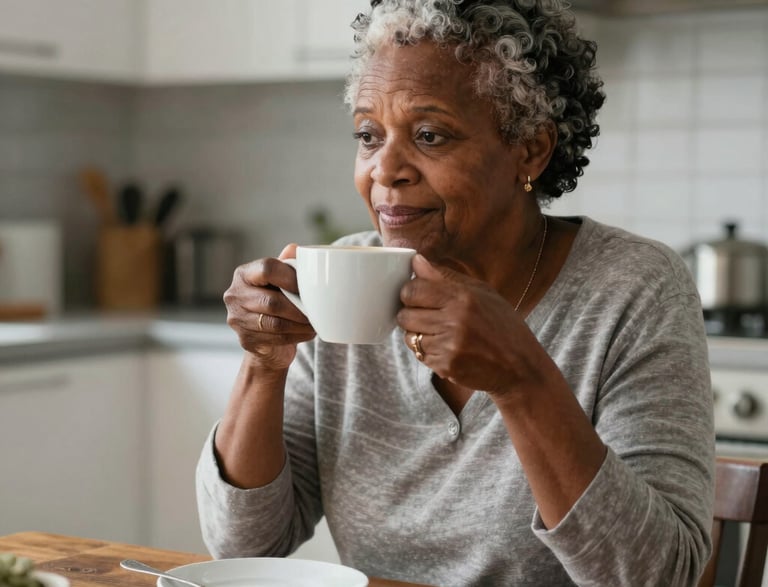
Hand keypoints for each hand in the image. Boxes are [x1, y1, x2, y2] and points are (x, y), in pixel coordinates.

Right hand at [223, 243, 314, 369]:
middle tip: (317, 310)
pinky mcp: (246, 340)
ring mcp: (237, 320)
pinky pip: (277, 339)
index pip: (267, 268)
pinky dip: (297, 336)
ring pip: (276, 323)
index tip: (308, 286)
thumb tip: (294, 248)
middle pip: (272, 301)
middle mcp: (234, 295)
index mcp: (243, 274)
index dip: (291, 277)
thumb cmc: (274, 301)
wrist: (263, 337)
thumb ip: (286, 265)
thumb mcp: (279, 280)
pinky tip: (308, 332)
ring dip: (300, 324)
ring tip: (315, 322)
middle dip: (299, 307)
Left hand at [397, 254, 545, 395]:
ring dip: (418, 333)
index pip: (414, 290)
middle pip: (405, 314)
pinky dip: (427, 350)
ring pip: (409, 336)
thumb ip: (445, 277)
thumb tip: (416, 261)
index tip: (417, 295)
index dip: (410, 292)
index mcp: (463, 297)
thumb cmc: (502, 325)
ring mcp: (449, 346)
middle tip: (426, 315)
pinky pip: (419, 354)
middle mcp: (454, 321)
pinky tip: (446, 347)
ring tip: (439, 332)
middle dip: (410, 313)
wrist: (520, 367)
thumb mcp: (482, 293)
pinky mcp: (445, 366)